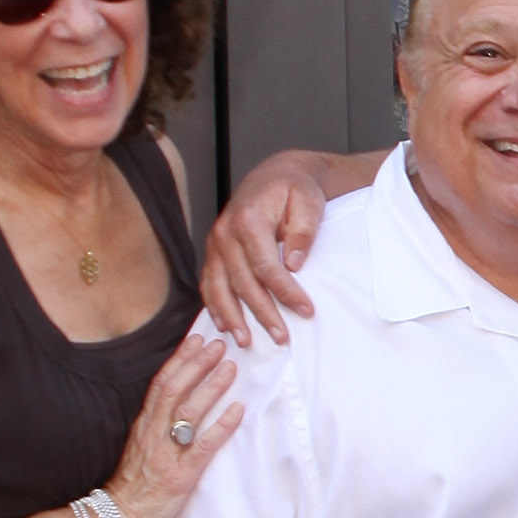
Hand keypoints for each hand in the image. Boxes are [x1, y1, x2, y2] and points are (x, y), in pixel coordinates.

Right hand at [101, 328, 241, 517]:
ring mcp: (167, 453)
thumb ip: (154, 427)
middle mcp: (153, 433)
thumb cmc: (131, 487)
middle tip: (219, 345)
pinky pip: (203, 445)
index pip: (161, 384)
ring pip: (188, 411)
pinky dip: (222, 425)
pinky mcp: (181, 475)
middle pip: (175, 389)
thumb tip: (174, 406)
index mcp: (143, 425)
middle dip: (198, 364)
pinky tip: (239, 410)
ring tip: (231, 368)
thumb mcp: (138, 449)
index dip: (180, 360)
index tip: (196, 339)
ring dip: (211, 386)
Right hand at [199, 166, 326, 344]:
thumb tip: (294, 263)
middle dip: (263, 313)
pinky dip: (214, 305)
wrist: (274, 175)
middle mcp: (225, 233)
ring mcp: (215, 244)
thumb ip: (303, 230)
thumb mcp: (308, 201)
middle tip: (281, 338)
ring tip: (246, 342)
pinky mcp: (213, 252)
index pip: (266, 266)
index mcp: (248, 220)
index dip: (286, 292)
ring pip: (219, 287)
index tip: (306, 311)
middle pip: (243, 282)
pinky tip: (224, 325)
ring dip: (232, 317)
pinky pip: (208, 283)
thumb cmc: (294, 189)